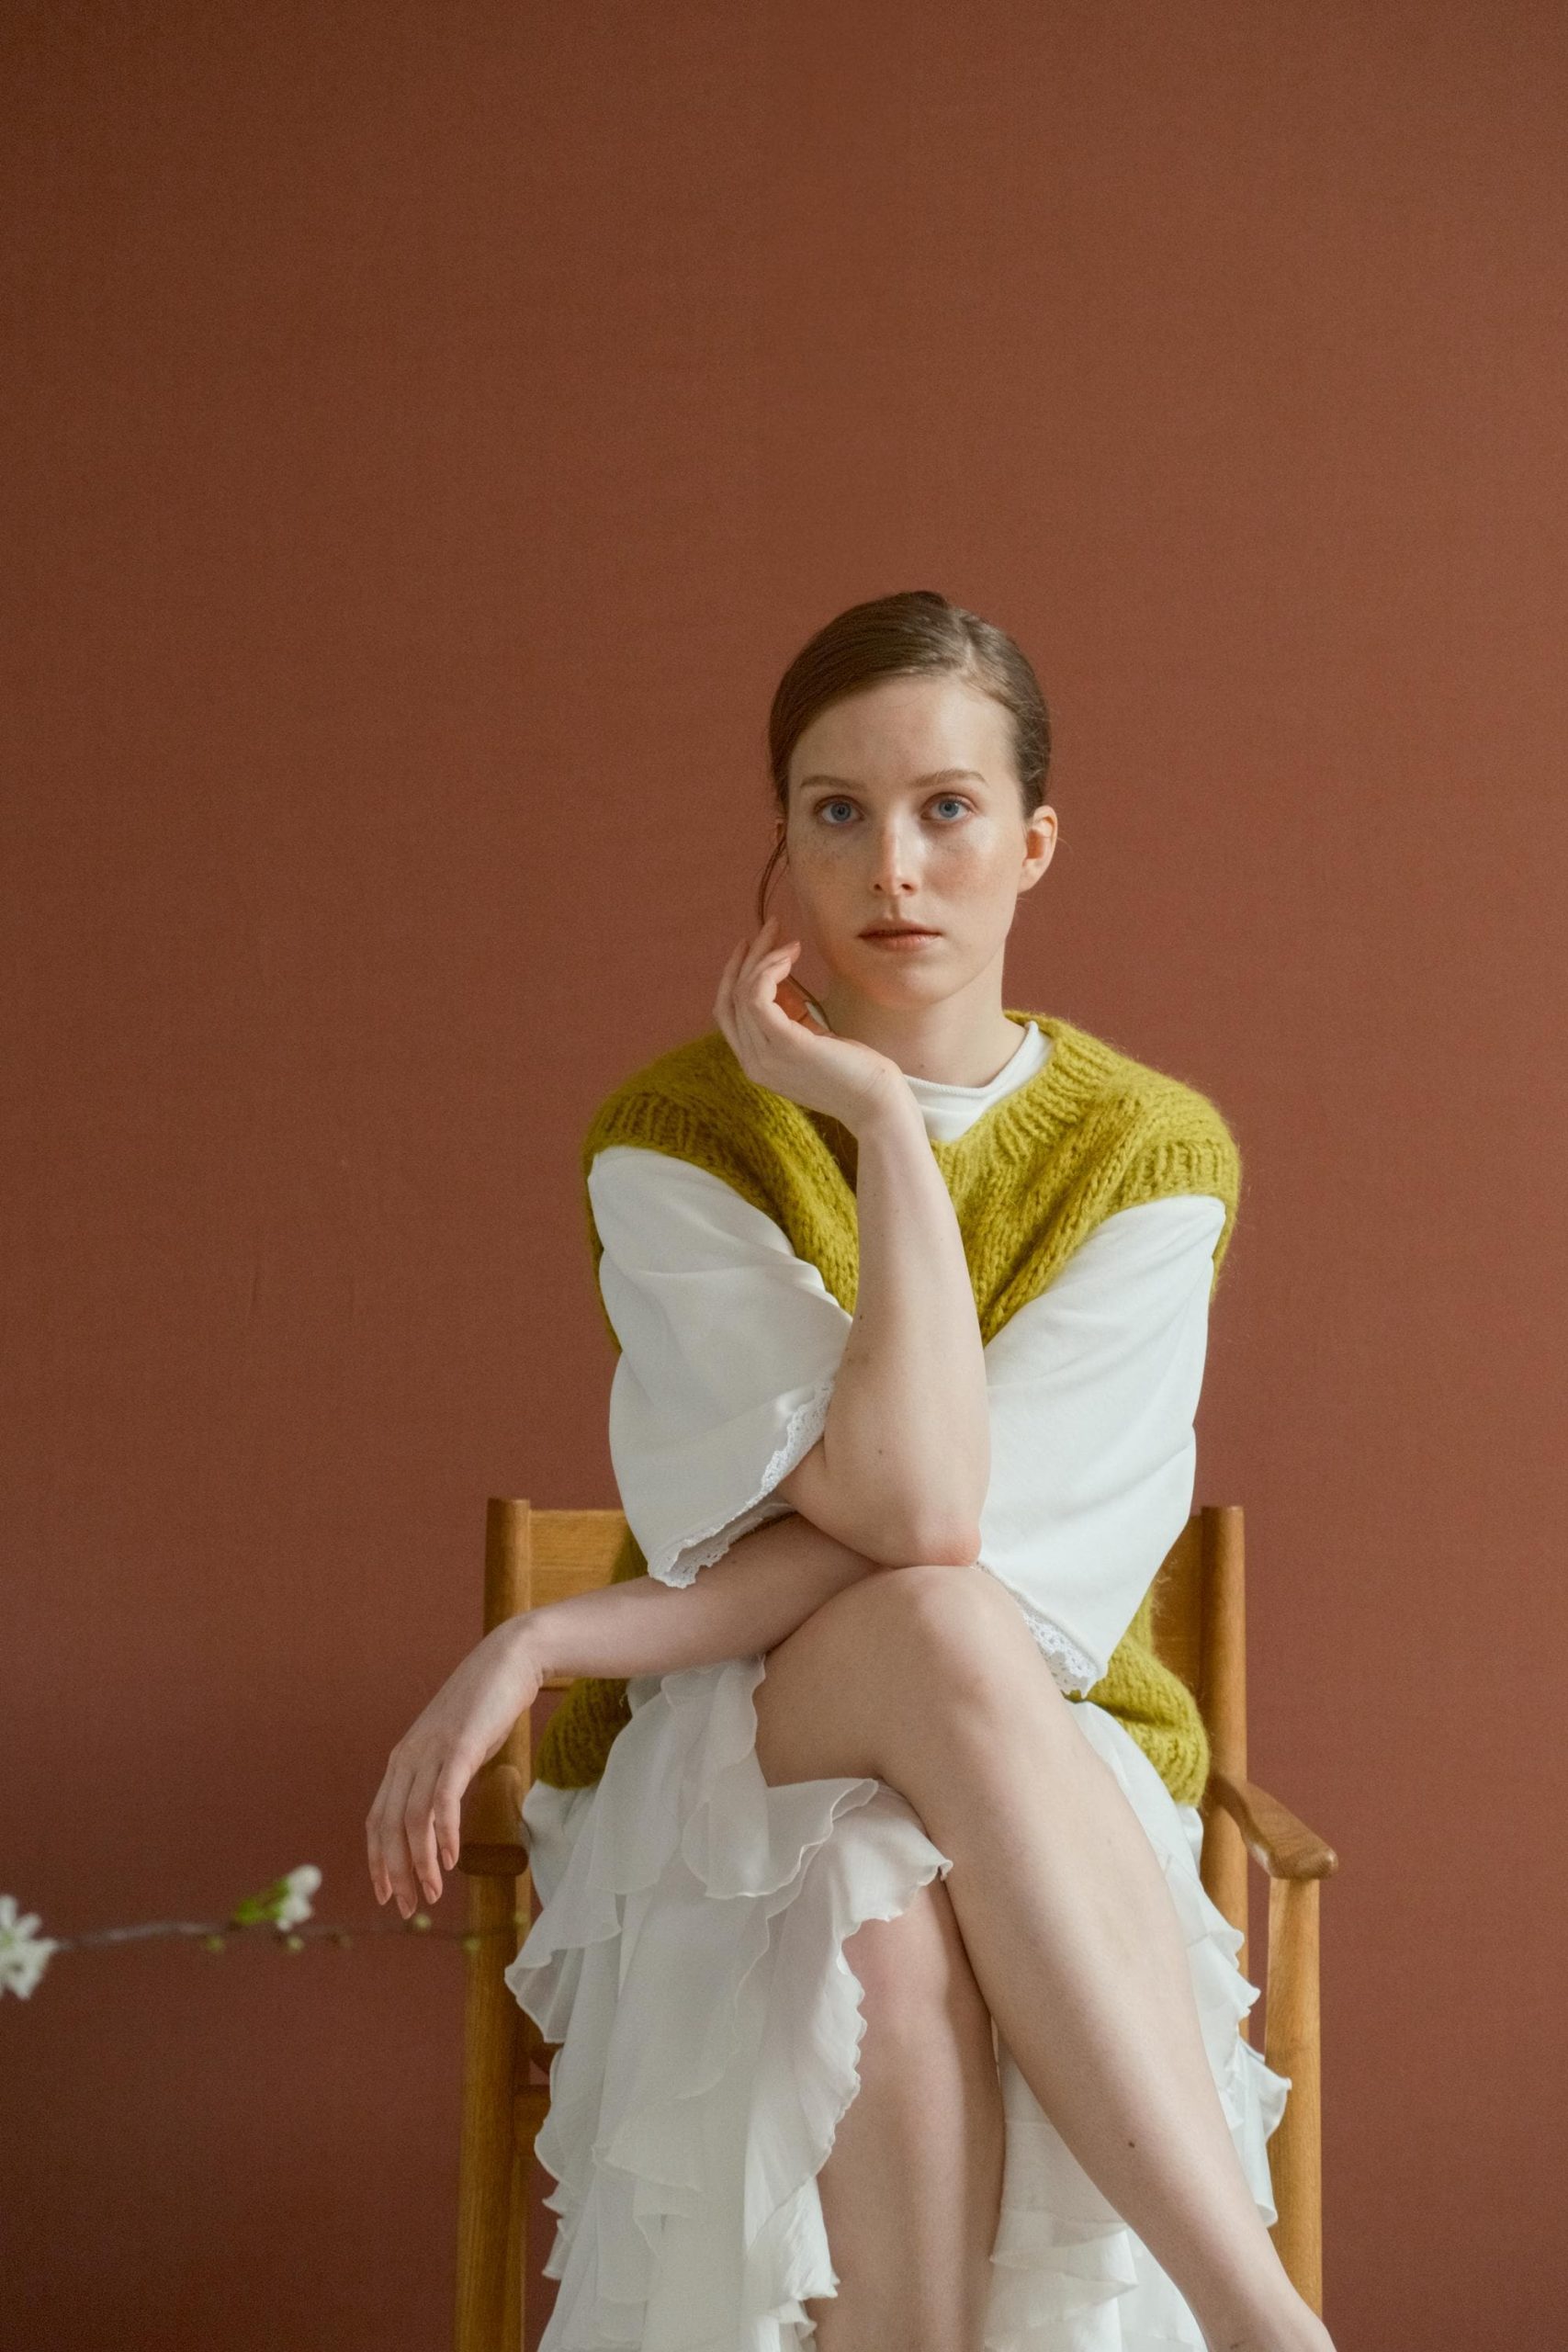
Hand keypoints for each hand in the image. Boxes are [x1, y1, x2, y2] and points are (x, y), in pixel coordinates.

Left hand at [365, 1617, 543, 1916]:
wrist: (509, 1659)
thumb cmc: (486, 1704)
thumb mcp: (454, 1744)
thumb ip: (441, 1774)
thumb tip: (441, 1812)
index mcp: (403, 1758)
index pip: (377, 1819)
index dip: (378, 1860)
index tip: (386, 1893)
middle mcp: (409, 1757)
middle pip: (388, 1826)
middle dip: (395, 1872)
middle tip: (408, 1907)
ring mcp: (432, 1751)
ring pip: (412, 1820)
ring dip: (420, 1863)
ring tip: (431, 1894)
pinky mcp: (459, 1747)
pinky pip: (443, 1800)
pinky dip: (444, 1835)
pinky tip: (451, 1860)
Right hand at [714, 915, 903, 1133]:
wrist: (876, 1102)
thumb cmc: (853, 1069)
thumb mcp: (812, 1037)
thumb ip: (790, 1014)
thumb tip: (780, 978)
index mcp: (756, 1062)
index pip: (728, 1011)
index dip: (735, 974)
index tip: (755, 944)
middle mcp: (752, 1062)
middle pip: (730, 997)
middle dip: (748, 957)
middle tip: (771, 926)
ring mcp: (764, 1056)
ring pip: (743, 992)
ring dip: (763, 957)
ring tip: (788, 939)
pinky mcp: (784, 1044)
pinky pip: (757, 996)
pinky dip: (769, 969)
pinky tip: (790, 957)